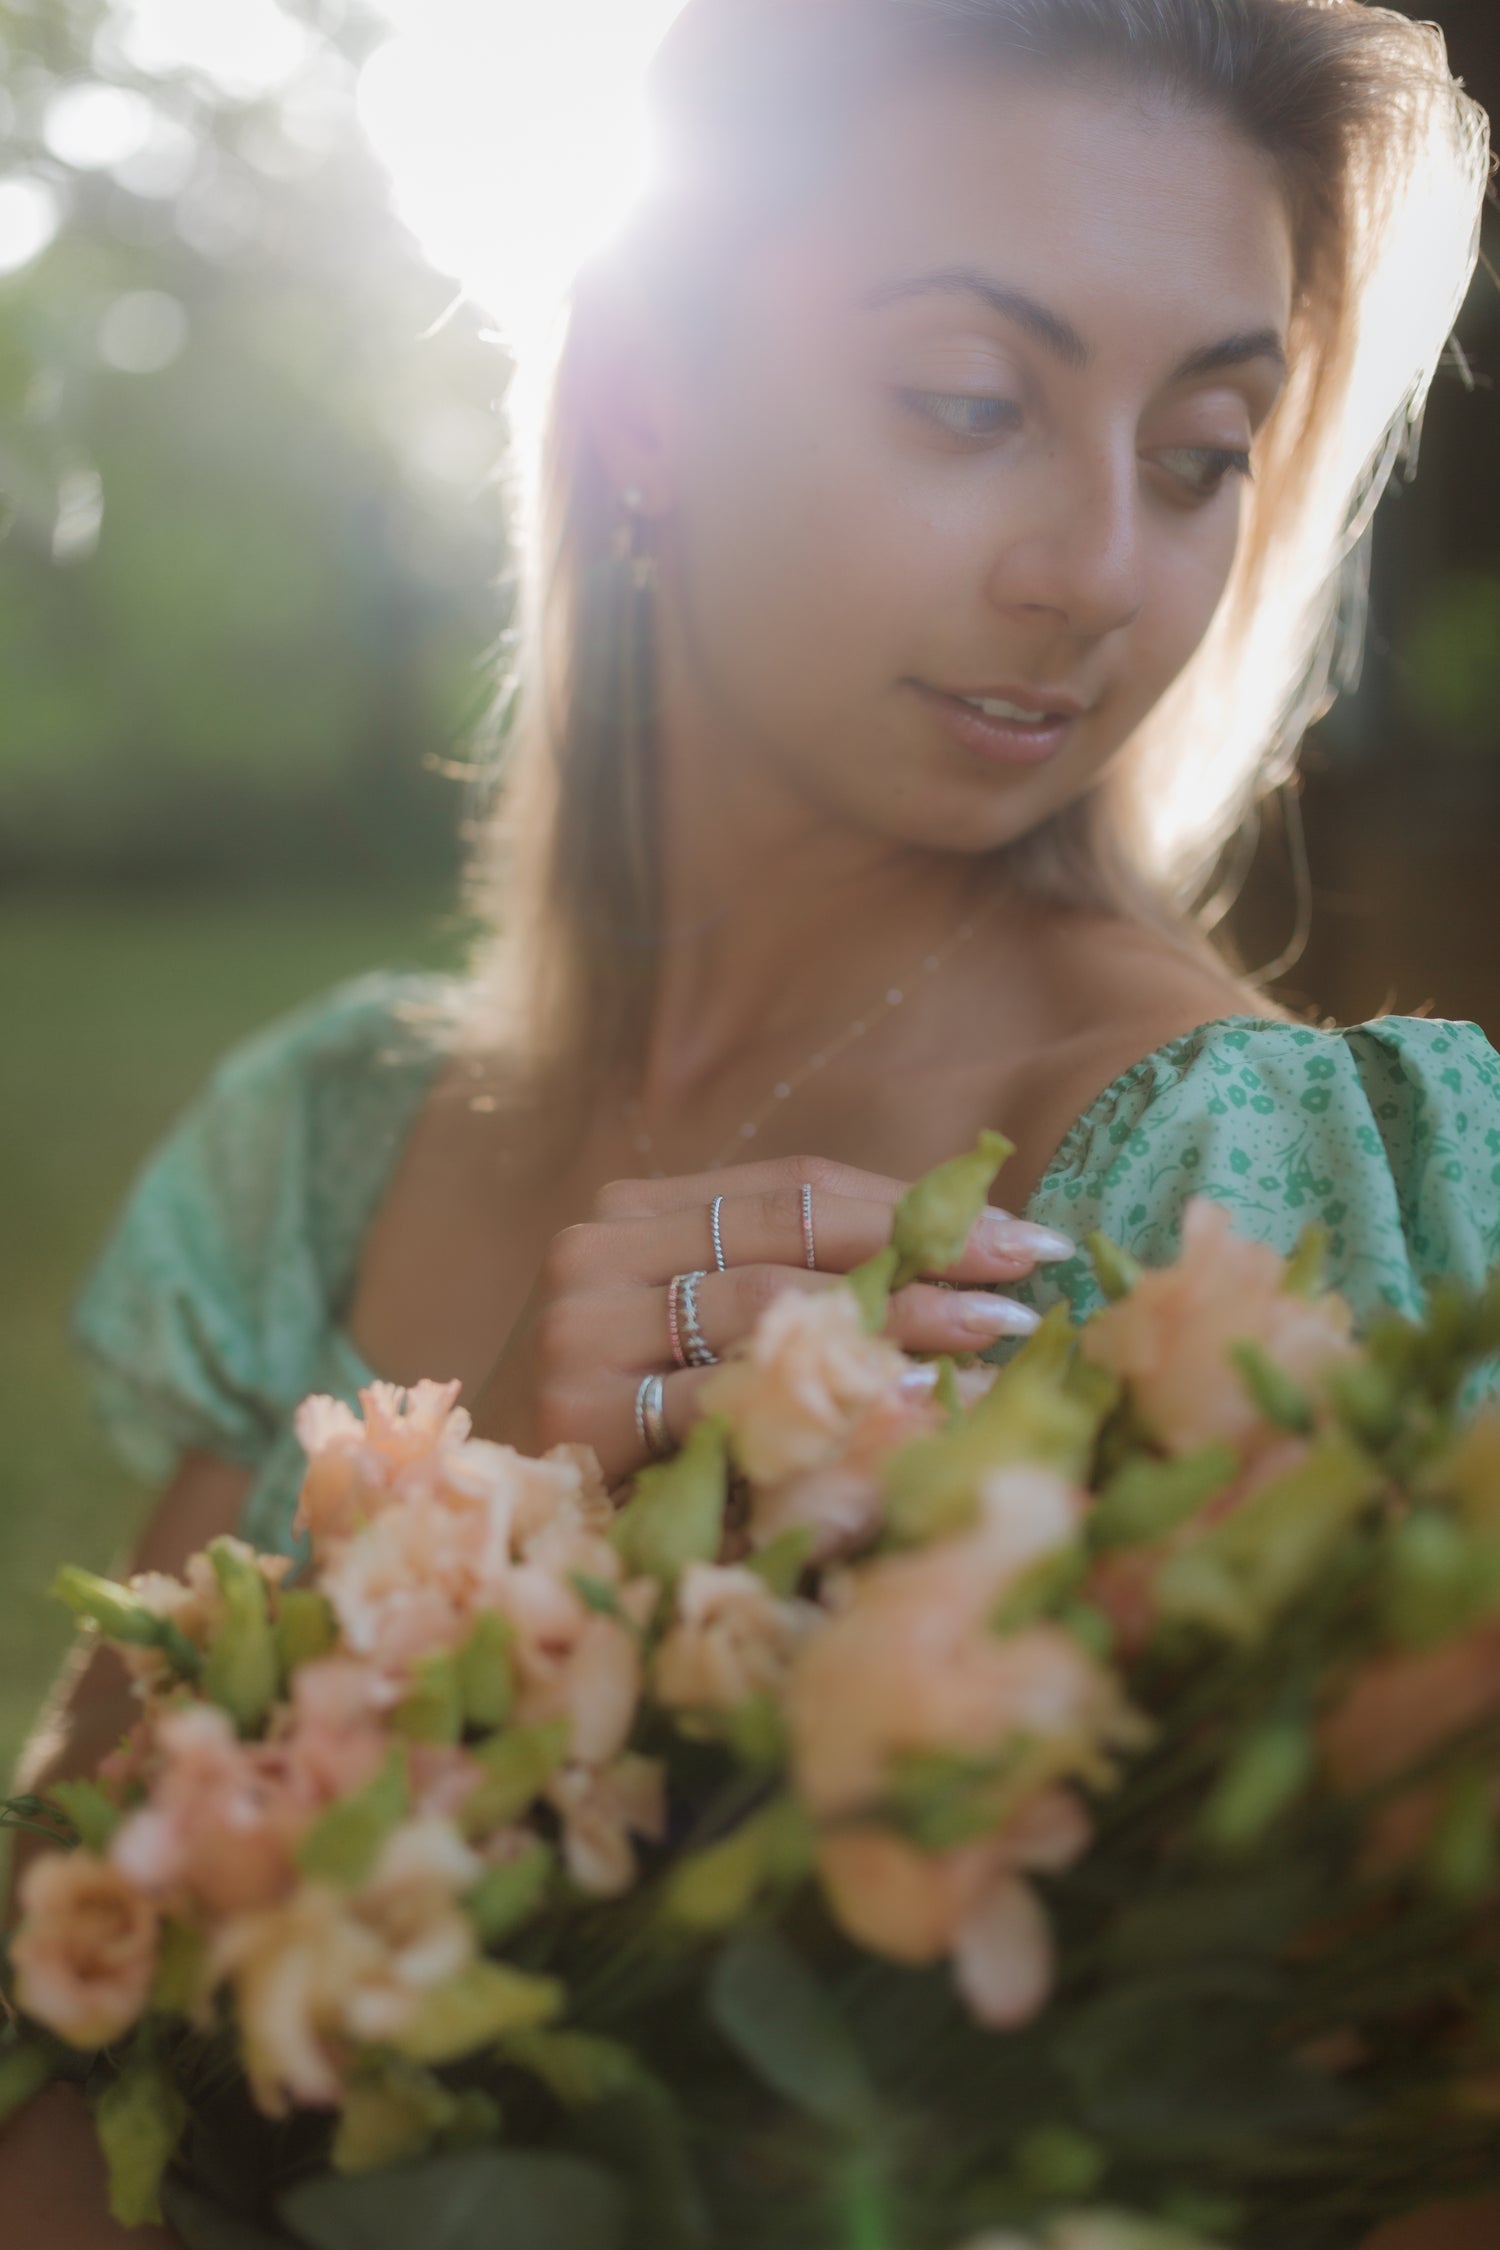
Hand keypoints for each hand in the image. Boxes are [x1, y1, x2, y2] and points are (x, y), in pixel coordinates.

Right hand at [468, 1154, 1074, 1483]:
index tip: (1023, 1234)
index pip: (796, 1187)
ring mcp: (579, 1330)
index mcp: (635, 1209)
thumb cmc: (642, 1418)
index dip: (916, 1206)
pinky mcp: (579, 1413)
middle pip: (789, 1240)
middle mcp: (596, 1250)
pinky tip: (908, 1401)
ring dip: (895, 1323)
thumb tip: (975, 1257)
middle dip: (924, 1260)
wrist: (508, 1512)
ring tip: (994, 1338)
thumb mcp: (719, 1329)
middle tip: (1027, 1283)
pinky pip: (725, 1399)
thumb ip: (807, 1278)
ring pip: (765, 1307)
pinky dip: (823, 1399)